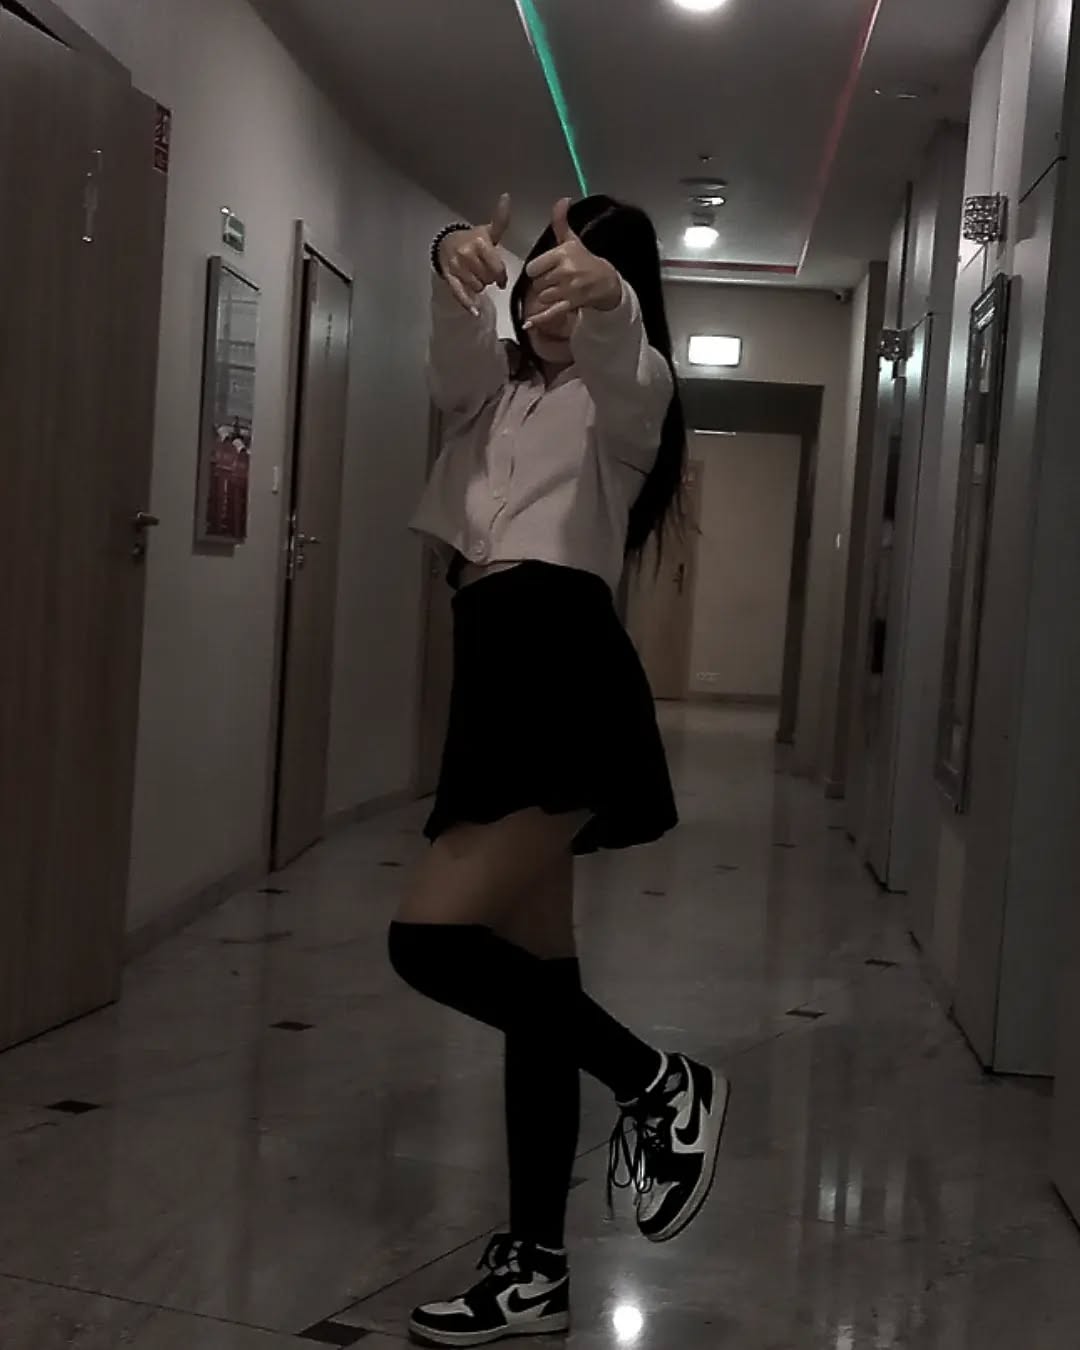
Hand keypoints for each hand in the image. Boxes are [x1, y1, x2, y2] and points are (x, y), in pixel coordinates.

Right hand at [440, 194, 511, 312]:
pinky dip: (468, 304)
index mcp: (479, 243)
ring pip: (478, 287)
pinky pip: (460, 294)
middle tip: (485, 273)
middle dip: (489, 278)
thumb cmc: (472, 239)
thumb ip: (500, 219)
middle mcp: (467, 254)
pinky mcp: (449, 278)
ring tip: (476, 276)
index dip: (501, 276)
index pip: (498, 268)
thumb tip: (507, 196)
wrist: (446, 243)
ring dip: (480, 286)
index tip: (501, 278)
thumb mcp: (488, 231)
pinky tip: (475, 312)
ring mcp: (457, 267)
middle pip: (489, 279)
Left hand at [523, 198, 621, 329]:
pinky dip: (539, 319)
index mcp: (562, 254)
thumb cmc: (585, 260)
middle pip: (537, 283)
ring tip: (560, 291)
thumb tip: (562, 200)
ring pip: (543, 298)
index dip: (538, 270)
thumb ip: (561, 222)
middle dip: (543, 283)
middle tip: (557, 280)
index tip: (547, 269)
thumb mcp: (572, 241)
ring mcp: (568, 290)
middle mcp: (565, 272)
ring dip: (547, 297)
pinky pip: (550, 313)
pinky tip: (528, 323)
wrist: (606, 282)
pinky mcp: (571, 304)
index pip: (533, 268)